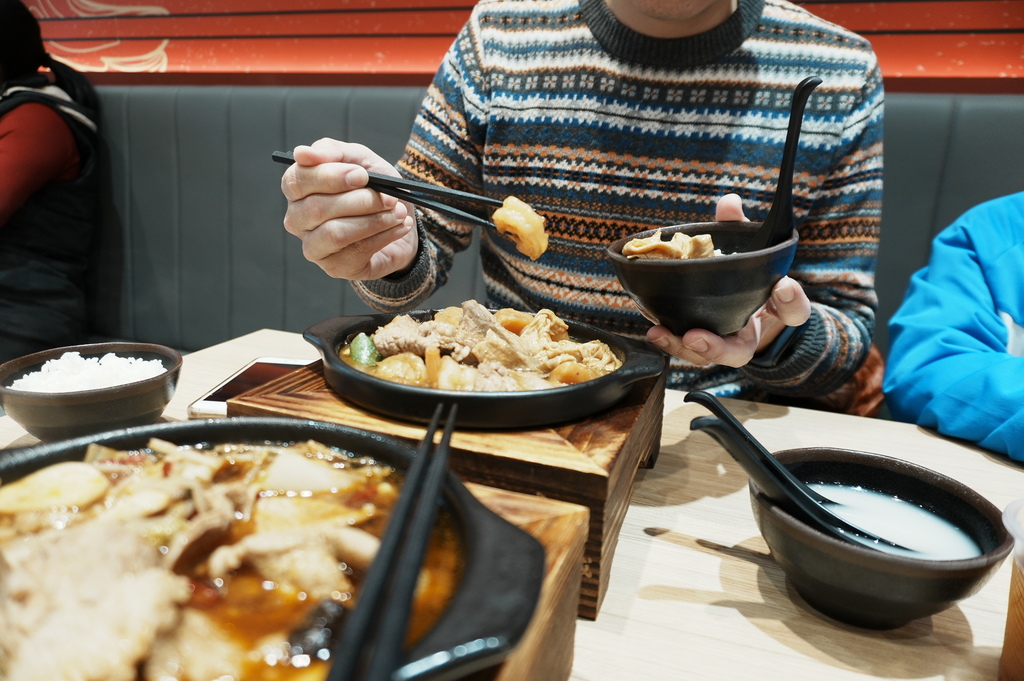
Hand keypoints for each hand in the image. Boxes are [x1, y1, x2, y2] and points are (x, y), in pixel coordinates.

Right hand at [280, 139, 417, 279]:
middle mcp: (298, 220)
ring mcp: (314, 247)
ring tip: (398, 212)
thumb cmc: (374, 189)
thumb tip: (303, 153)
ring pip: (335, 233)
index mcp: (298, 189)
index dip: (329, 177)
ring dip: (374, 220)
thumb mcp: (362, 161)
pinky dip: (385, 235)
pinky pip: (357, 251)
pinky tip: (400, 226)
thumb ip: (334, 152)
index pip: (296, 181)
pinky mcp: (335, 267)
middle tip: (390, 197)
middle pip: (316, 209)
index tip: (362, 175)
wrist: (399, 221)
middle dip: (360, 201)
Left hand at [644, 193, 811, 366]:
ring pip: (703, 357)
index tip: (784, 284)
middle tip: (695, 336)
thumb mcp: (748, 251)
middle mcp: (746, 335)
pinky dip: (665, 339)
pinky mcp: (696, 345)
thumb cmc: (743, 277)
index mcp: (771, 312)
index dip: (792, 300)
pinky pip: (681, 349)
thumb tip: (728, 203)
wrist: (736, 306)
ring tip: (659, 332)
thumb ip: (739, 229)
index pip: (792, 311)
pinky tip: (651, 324)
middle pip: (738, 352)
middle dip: (716, 346)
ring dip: (680, 348)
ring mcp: (720, 344)